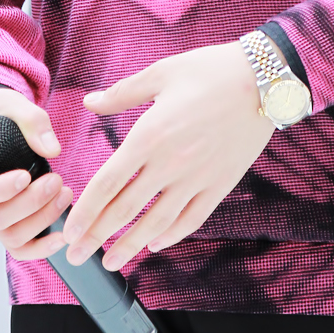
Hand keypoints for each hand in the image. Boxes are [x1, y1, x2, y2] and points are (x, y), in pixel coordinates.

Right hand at [0, 86, 72, 260]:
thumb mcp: (8, 103)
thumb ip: (31, 119)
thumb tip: (52, 150)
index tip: (25, 176)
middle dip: (29, 204)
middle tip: (57, 181)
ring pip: (7, 234)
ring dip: (40, 220)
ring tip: (64, 194)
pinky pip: (16, 247)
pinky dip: (38, 247)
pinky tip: (59, 237)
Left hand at [60, 41, 272, 270]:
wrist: (265, 80)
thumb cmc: (211, 70)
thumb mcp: (162, 72)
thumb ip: (123, 93)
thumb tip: (90, 102)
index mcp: (150, 135)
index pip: (107, 183)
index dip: (85, 211)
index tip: (68, 231)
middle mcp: (170, 163)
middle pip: (125, 210)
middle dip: (96, 237)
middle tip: (76, 256)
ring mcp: (197, 178)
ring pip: (156, 222)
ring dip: (130, 246)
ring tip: (111, 263)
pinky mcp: (220, 184)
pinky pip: (192, 218)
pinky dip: (172, 235)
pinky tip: (156, 244)